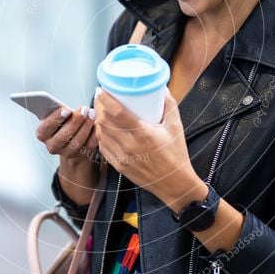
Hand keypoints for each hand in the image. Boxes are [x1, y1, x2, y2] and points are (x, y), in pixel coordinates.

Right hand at [35, 105, 97, 162]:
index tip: (67, 110)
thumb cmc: (62, 121)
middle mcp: (52, 146)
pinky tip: (97, 123)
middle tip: (84, 109)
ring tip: (91, 113)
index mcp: (42, 134)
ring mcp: (66, 152)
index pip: (47, 127)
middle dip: (75, 121)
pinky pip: (89, 144)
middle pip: (64, 135)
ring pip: (78, 141)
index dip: (56, 118)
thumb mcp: (56, 114)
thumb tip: (62, 105)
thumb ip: (57, 109)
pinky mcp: (80, 154)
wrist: (69, 138)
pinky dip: (94, 133)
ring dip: (86, 125)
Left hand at [93, 87, 203, 207]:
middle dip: (99, 107)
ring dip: (98, 121)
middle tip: (100, 98)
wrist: (174, 184)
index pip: (116, 113)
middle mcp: (129, 145)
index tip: (101, 89)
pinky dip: (100, 136)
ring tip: (100, 111)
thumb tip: (163, 89)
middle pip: (105, 122)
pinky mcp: (119, 166)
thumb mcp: (176, 126)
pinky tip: (103, 130)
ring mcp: (122, 157)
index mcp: (143, 133)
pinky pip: (103, 148)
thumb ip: (169, 105)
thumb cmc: (176, 155)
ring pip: (101, 134)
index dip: (105, 99)